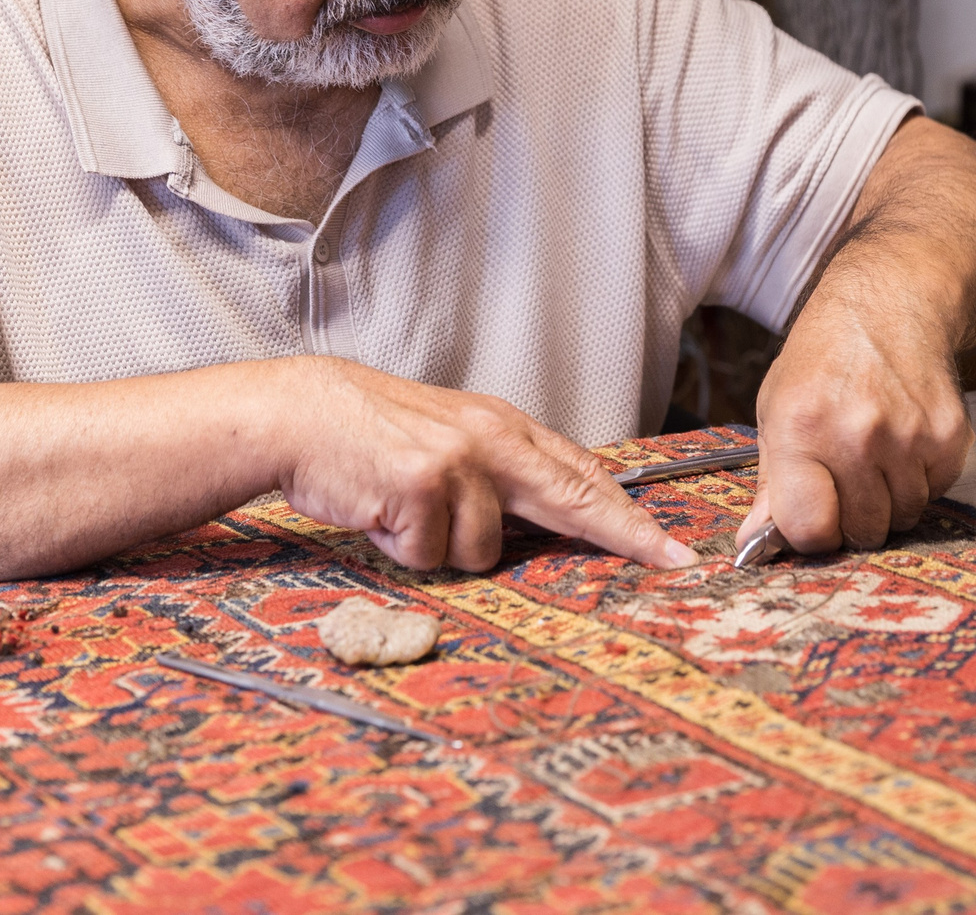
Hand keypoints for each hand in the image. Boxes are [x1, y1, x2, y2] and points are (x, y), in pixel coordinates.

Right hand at [278, 359, 697, 571]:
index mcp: (504, 425)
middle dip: (626, 535)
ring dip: (442, 548)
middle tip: (671, 561)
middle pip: (576, 498)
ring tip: (404, 511)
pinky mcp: (421, 487)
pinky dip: (402, 548)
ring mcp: (459, 463)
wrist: (304, 414)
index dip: (629, 514)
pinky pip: (429, 555)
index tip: (670, 546)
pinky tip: (381, 512)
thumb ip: (501, 469)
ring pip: (483, 552)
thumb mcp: (450, 435)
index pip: (583, 473)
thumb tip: (551, 514)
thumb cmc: (372, 434)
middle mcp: (492, 440)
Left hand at [737, 304, 972, 554]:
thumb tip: (756, 543)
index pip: (810, 528)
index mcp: (803, 428)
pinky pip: (937, 492)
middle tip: (846, 478)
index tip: (813, 519)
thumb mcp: (776, 407)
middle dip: (852, 517)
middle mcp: (858, 434)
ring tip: (876, 453)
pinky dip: (922, 479)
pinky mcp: (949, 435)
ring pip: (904, 517)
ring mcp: (909, 436)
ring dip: (890, 499)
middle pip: (863, 531)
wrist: (890, 303)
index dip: (811, 535)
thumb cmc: (825, 357)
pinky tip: (905, 440)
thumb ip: (772, 482)